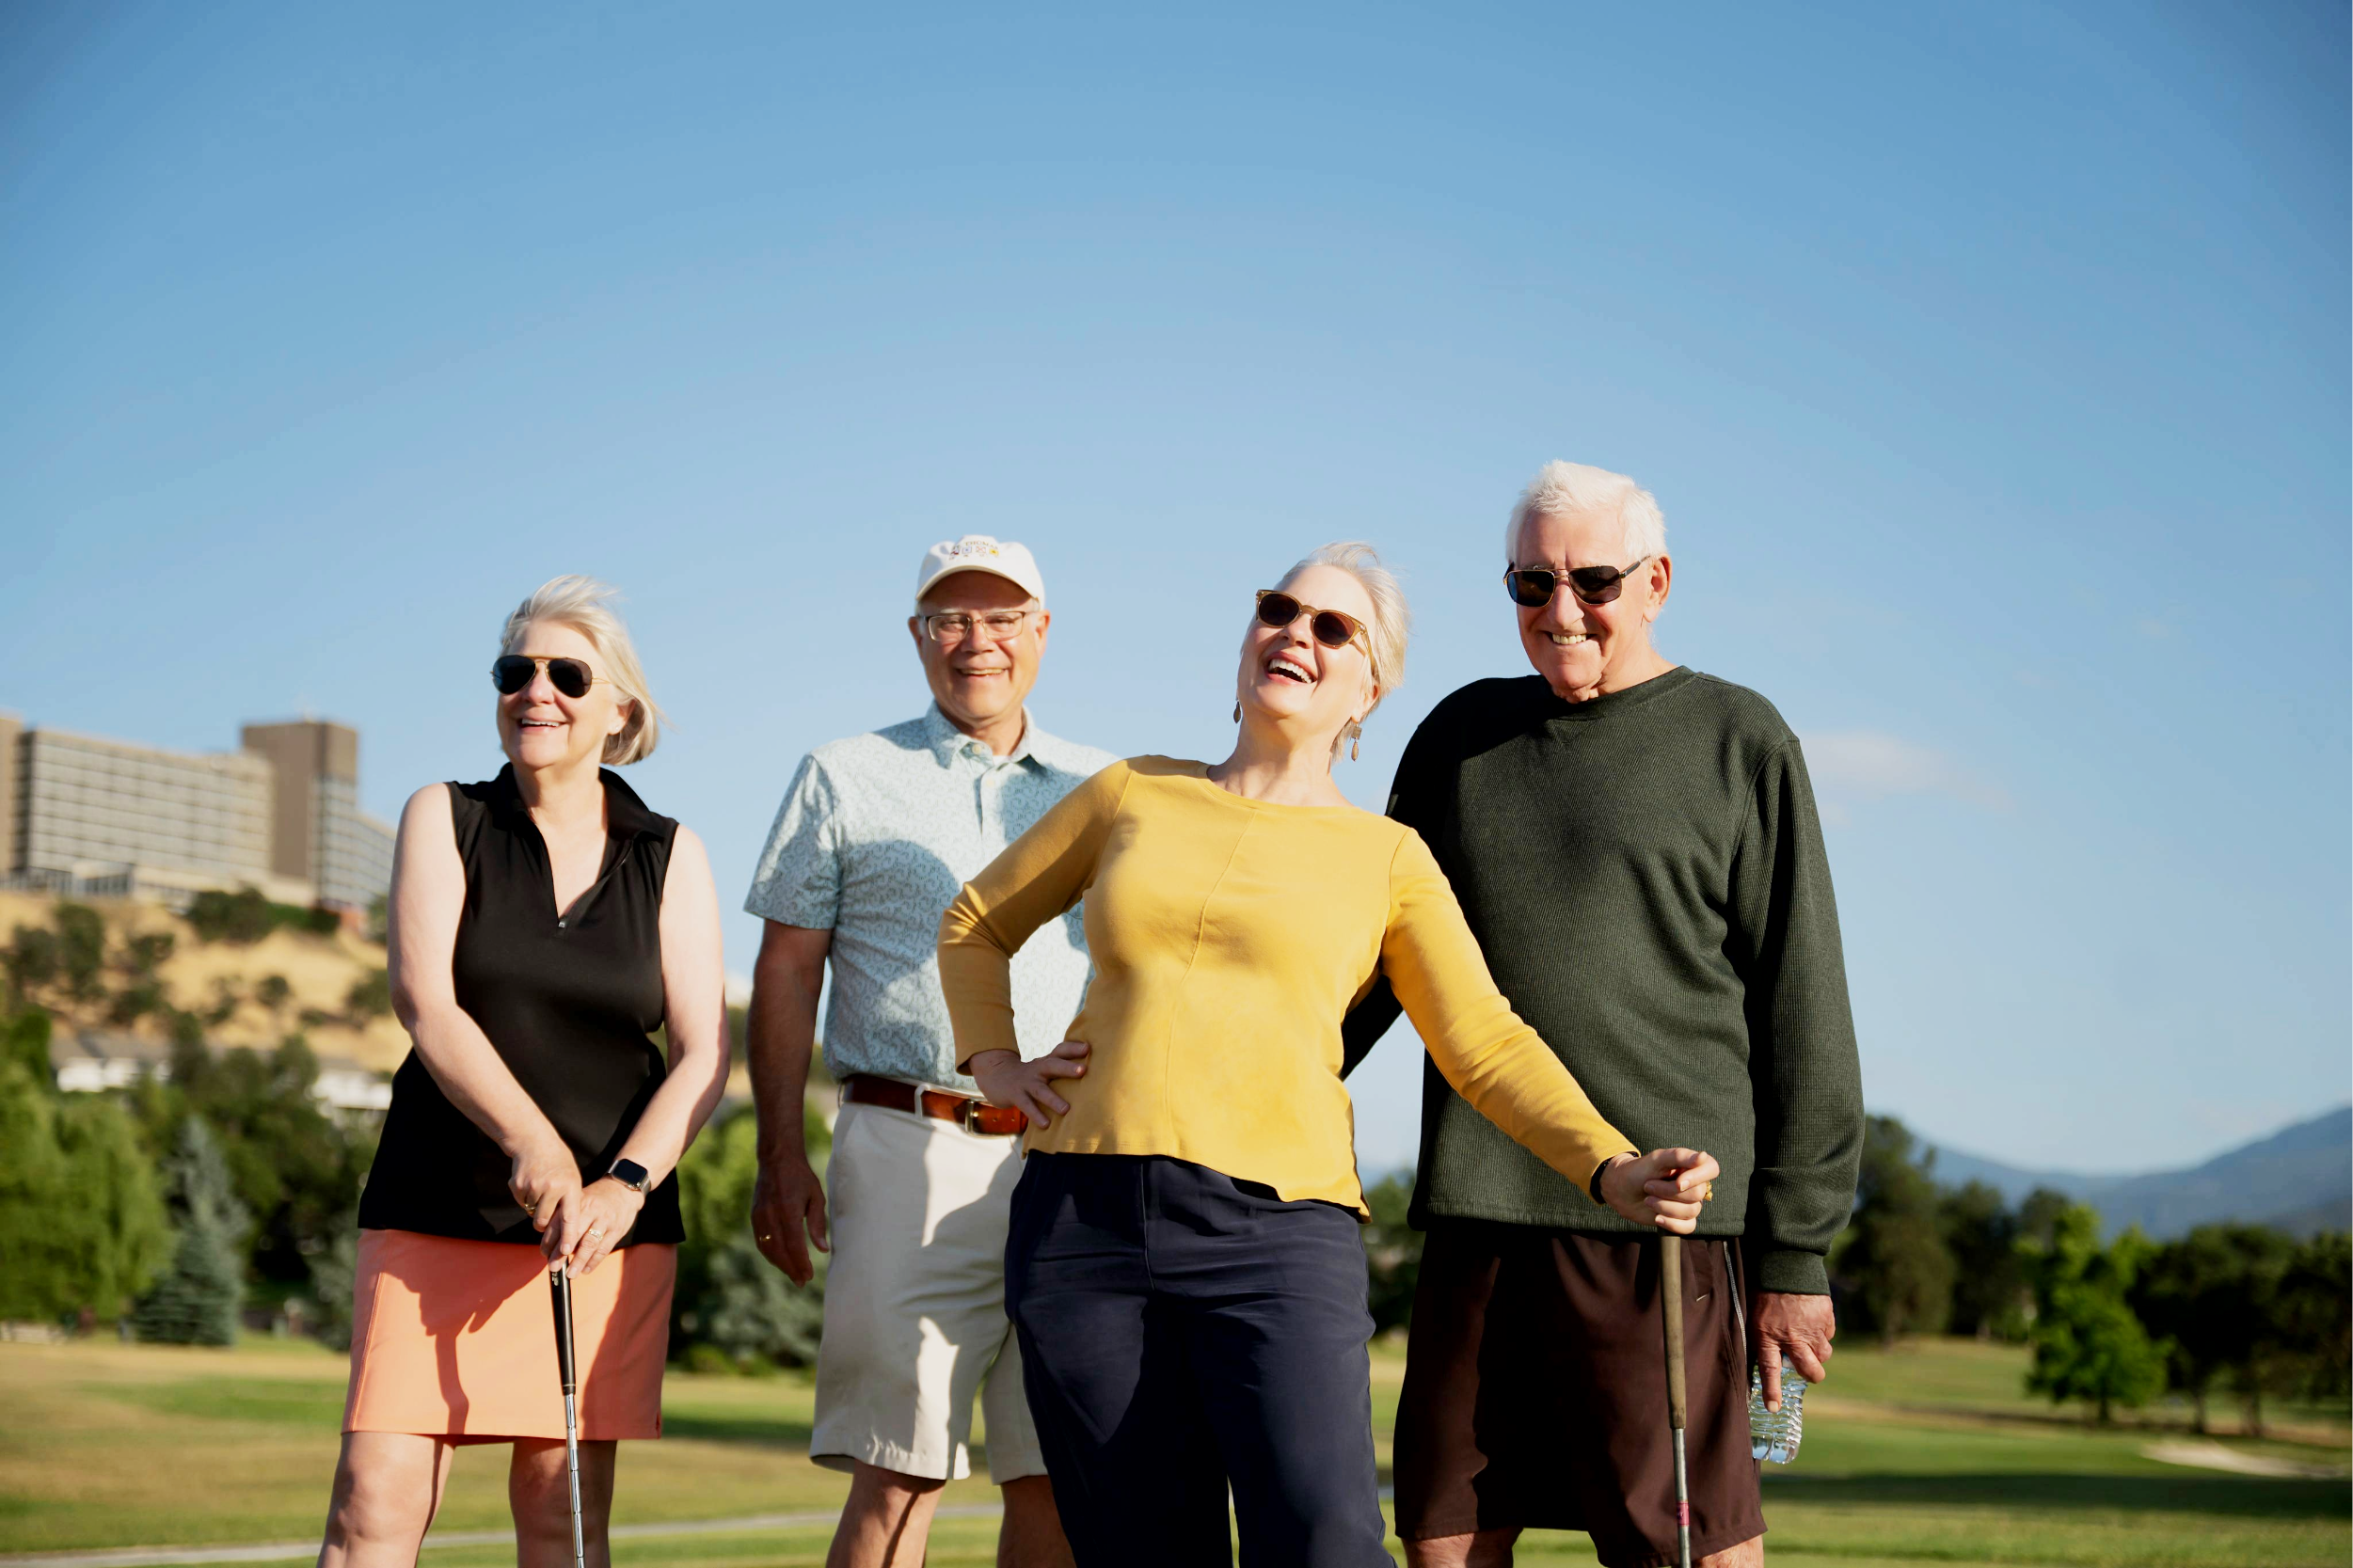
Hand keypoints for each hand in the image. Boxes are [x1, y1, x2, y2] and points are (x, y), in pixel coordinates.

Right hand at [509, 1138, 581, 1246]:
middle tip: (545, 1218)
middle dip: (543, 1225)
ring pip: (531, 1214)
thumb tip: (567, 1229)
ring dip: (534, 1209)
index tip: (567, 1251)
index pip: (570, 1217)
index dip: (568, 1236)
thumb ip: (570, 1200)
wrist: (534, 1142)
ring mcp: (534, 1187)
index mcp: (570, 1186)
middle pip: (543, 1221)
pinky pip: (522, 1204)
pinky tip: (531, 1184)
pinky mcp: (517, 1186)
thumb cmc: (558, 1163)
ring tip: (541, 1191)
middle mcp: (552, 1187)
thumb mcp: (572, 1177)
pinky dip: (525, 1199)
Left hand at [551, 1177, 645, 1276]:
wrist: (623, 1189)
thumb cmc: (596, 1199)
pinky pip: (604, 1248)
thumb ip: (566, 1217)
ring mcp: (605, 1221)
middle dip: (561, 1253)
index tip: (544, 1253)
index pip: (560, 1222)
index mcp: (578, 1202)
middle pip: (574, 1234)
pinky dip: (594, 1261)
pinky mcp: (617, 1230)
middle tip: (553, 1267)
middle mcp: (591, 1210)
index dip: (551, 1239)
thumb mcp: (579, 1200)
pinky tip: (585, 1270)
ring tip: (570, 1274)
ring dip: (579, 1261)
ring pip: (590, 1243)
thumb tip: (551, 1244)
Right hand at [752, 1149, 829, 1286]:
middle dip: (790, 1269)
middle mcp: (770, 1215)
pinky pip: (760, 1241)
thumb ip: (818, 1224)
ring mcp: (759, 1216)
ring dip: (780, 1264)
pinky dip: (770, 1254)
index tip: (808, 1276)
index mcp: (788, 1210)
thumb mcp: (816, 1197)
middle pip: (779, 1251)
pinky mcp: (754, 1215)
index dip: (801, 1263)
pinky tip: (780, 1260)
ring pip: (767, 1248)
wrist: (777, 1158)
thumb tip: (822, 1250)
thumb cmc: (801, 1177)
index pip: (794, 1245)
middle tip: (802, 1281)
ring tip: (793, 1274)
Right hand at [969, 1040, 1089, 1129]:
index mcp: (1047, 1062)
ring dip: (1053, 1099)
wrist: (995, 1075)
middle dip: (1067, 1068)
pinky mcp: (1015, 1095)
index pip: (1061, 1050)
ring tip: (1065, 1110)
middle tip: (1083, 1070)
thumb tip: (1094, 1077)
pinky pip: (1027, 1106)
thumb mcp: (1045, 1069)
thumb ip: (1064, 1070)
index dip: (1074, 1048)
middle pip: (1052, 1065)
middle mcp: (1037, 1069)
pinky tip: (1046, 1125)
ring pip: (1040, 1090)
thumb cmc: (1030, 1076)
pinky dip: (1036, 1115)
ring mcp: (1026, 1082)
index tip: (1088, 1048)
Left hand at [1597, 1148, 1719, 1233]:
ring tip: (1648, 1199)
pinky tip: (1657, 1218)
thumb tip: (1703, 1157)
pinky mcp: (1682, 1219)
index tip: (1678, 1182)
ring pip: (1691, 1212)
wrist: (1621, 1190)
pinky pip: (1689, 1227)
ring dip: (1664, 1206)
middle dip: (1668, 1192)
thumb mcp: (1656, 1159)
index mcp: (1691, 1166)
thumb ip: (1679, 1156)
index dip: (1698, 1178)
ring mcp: (1689, 1203)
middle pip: (1696, 1194)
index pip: (1711, 1169)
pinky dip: (1671, 1224)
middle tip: (1648, 1185)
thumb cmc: (1639, 1171)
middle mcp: (1694, 1184)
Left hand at [1752, 1290, 1834, 1411]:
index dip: (1772, 1391)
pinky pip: (1828, 1335)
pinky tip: (1812, 1321)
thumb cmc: (1764, 1291)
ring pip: (1823, 1355)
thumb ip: (1763, 1337)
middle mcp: (1792, 1337)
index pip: (1770, 1370)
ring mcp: (1812, 1329)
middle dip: (1811, 1375)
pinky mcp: (1826, 1319)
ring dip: (1817, 1352)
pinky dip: (1822, 1333)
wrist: (1786, 1264)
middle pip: (1810, 1371)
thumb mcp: (1754, 1315)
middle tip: (1807, 1369)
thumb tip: (1766, 1358)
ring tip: (1808, 1339)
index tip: (1773, 1408)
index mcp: (1768, 1336)